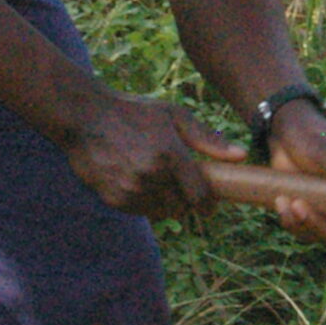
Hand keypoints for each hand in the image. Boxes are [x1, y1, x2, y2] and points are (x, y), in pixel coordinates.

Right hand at [61, 91, 244, 217]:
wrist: (85, 117)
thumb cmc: (133, 112)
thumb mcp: (174, 116)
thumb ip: (208, 139)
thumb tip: (240, 157)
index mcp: (170, 155)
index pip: (200, 196)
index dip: (208, 203)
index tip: (210, 203)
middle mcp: (152, 177)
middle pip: (182, 208)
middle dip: (186, 200)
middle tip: (182, 186)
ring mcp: (131, 190)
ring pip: (162, 212)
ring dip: (165, 203)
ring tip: (158, 180)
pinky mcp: (114, 199)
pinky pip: (141, 211)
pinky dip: (145, 203)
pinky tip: (138, 181)